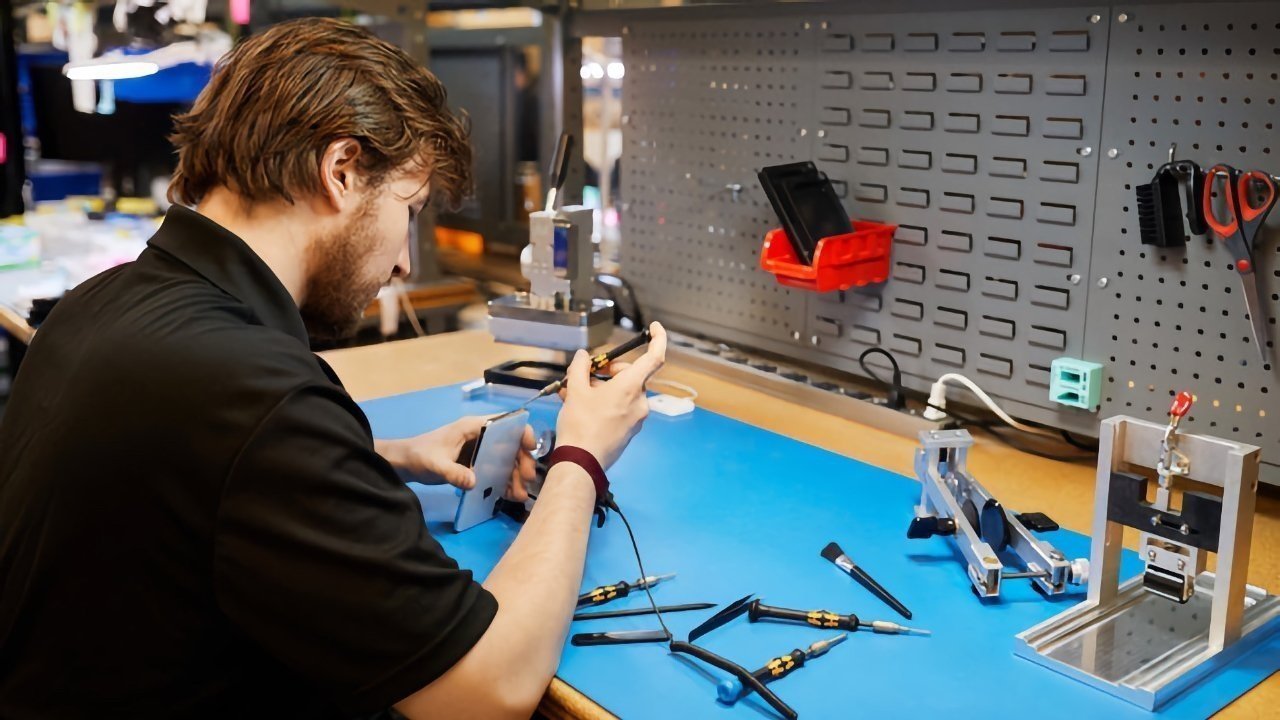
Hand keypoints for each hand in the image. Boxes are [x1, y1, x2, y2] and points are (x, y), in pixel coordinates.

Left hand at [387, 416, 538, 501]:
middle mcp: (482, 437)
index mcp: (474, 427)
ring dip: (515, 476)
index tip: (530, 450)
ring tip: (519, 495)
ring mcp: (480, 452)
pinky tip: (510, 496)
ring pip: (507, 460)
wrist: (404, 464)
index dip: (522, 433)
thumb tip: (474, 483)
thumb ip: (453, 472)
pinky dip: (505, 483)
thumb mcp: (434, 463)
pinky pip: (497, 472)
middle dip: (522, 462)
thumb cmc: (419, 455)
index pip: (506, 422)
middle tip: (526, 481)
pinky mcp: (477, 465)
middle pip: (511, 445)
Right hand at [555, 321, 667, 468]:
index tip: (653, 328)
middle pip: (631, 375)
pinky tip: (581, 406)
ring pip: (622, 392)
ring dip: (602, 387)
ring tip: (574, 392)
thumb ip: (580, 368)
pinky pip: (620, 408)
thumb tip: (583, 356)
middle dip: (610, 370)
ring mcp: (636, 418)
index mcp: (631, 387)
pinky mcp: (629, 431)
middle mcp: (640, 402)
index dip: (658, 339)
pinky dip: (605, 402)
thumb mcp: (575, 391)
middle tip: (587, 373)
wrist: (581, 463)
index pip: (655, 357)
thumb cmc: (580, 424)